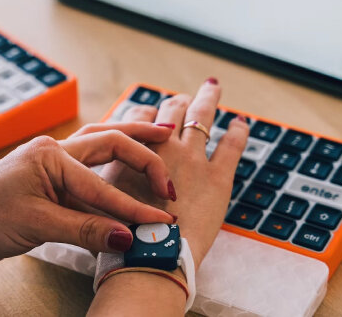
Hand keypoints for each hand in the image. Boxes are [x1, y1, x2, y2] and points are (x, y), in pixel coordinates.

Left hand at [0, 123, 177, 268]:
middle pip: (109, 142)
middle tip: (172, 171)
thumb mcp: (35, 224)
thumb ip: (84, 228)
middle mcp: (52, 152)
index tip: (162, 223)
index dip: (134, 206)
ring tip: (162, 139)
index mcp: (49, 155)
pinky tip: (127, 167)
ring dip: (130, 146)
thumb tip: (127, 236)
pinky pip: (88, 170)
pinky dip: (112, 170)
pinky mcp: (47, 181)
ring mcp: (49, 165)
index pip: (103, 183)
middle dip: (144, 154)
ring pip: (100, 147)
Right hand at [89, 79, 249, 267]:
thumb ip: (106, 179)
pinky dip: (238, 131)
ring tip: (211, 87)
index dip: (146, 113)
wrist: (150, 254)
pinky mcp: (217, 179)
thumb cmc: (122, 233)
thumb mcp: (100, 197)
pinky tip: (241, 122)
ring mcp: (192, 159)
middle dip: (177, 102)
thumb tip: (102, 178)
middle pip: (171, 110)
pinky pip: (231, 145)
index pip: (139, 116)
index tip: (151, 114)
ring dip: (207, 99)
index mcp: (131, 150)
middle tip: (183, 98)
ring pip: (201, 116)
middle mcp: (161, 147)